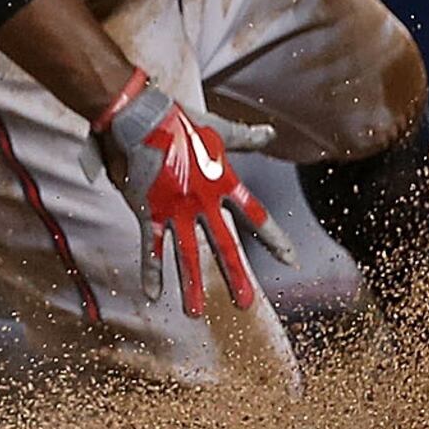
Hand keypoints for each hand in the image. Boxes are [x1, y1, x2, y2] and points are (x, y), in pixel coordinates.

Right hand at [91, 75, 290, 317]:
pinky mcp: (148, 210)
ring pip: (187, 254)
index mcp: (222, 182)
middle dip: (235, 275)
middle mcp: (203, 201)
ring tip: (196, 314)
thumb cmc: (177, 119)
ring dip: (192, 285)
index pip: (256, 216)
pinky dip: (151, 271)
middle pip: (224, 245)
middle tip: (246, 304)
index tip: (291, 261)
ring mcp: (176, 209)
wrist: (136, 114)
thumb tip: (270, 132)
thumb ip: (244, 137)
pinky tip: (152, 296)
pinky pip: (151, 246)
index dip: (274, 239)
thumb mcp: (217, 129)